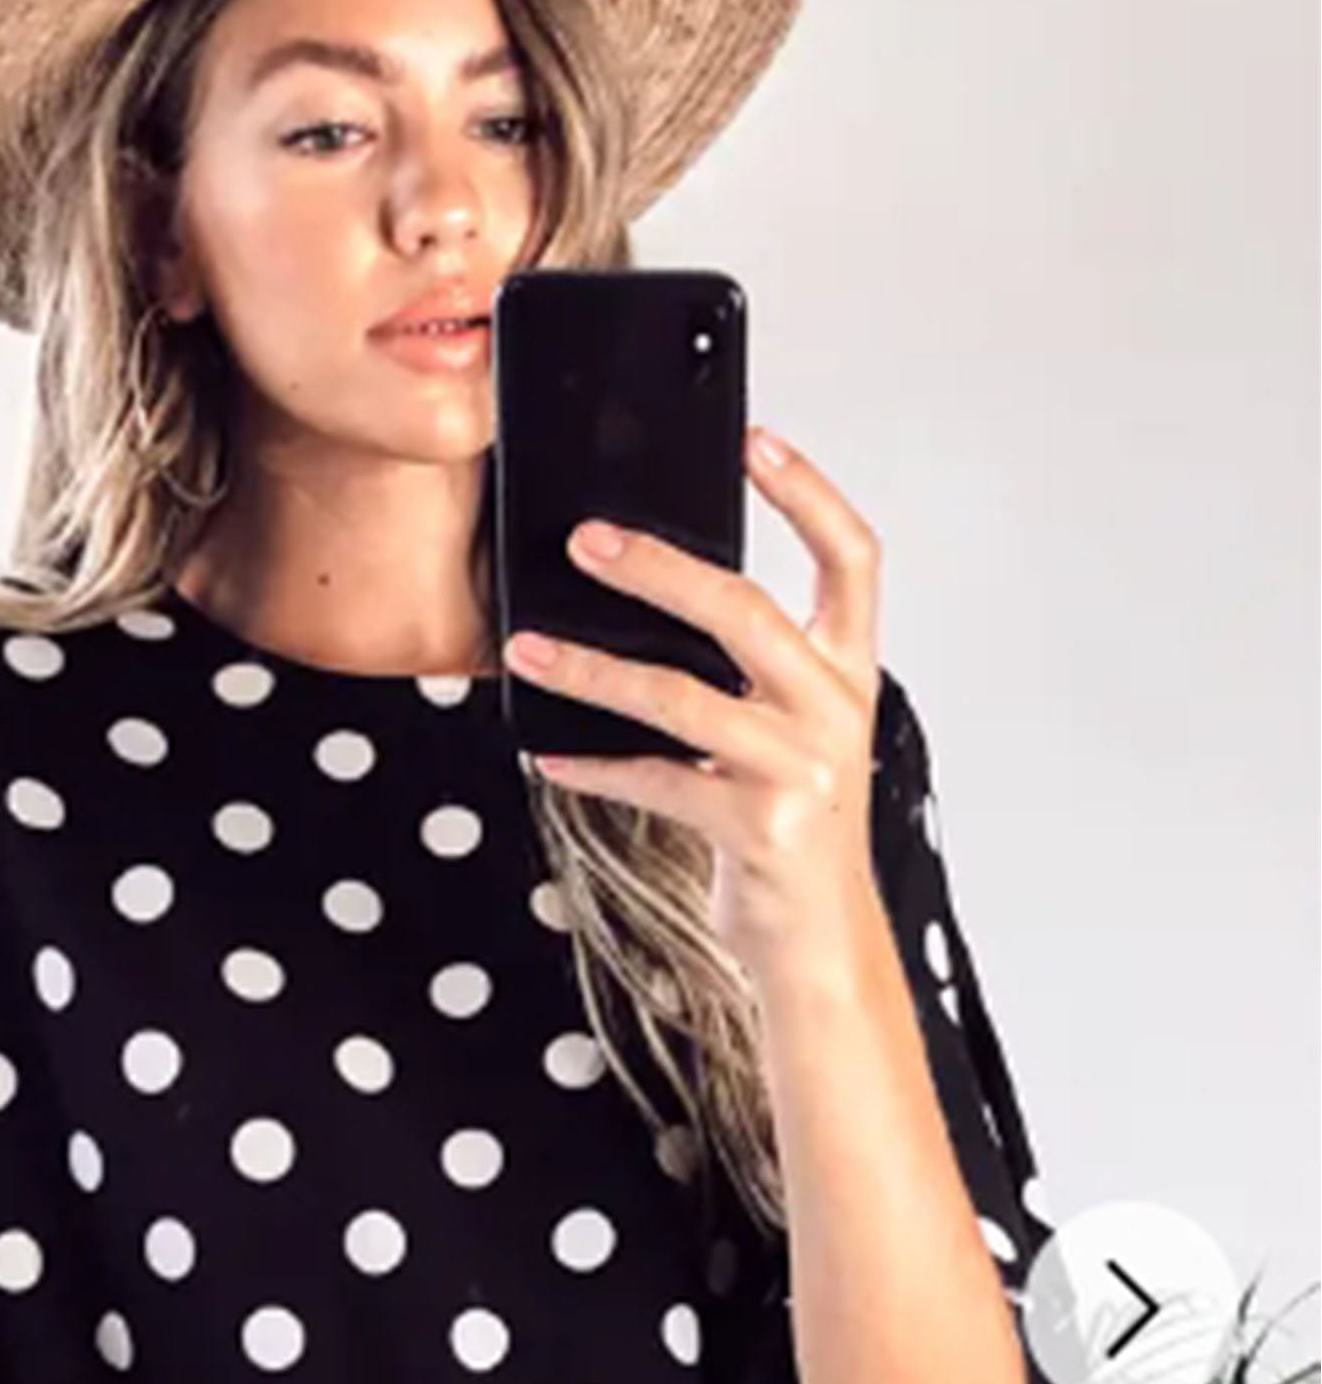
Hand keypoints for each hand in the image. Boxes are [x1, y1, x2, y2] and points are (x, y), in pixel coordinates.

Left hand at [505, 428, 887, 988]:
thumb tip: (651, 599)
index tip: (755, 440)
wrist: (819, 942)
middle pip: (746, 609)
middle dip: (660, 567)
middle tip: (587, 540)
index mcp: (850, 674)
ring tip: (530, 649)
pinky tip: (549, 755)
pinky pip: (656, 779)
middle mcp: (835, 711)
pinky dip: (594, 766)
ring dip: (592, 669)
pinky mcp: (756, 826)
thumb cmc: (792, 828)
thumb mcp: (792, 737)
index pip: (853, 559)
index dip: (809, 492)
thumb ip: (752, 674)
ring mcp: (800, 770)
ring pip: (681, 694)